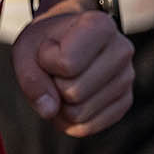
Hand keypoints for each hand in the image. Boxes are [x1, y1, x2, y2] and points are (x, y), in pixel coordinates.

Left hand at [11, 3, 133, 135]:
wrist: (65, 39)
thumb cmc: (45, 42)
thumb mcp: (26, 51)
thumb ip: (31, 78)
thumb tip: (50, 111)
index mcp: (101, 26)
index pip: (67, 64)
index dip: (47, 61)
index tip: (50, 48)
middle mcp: (122, 50)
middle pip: (74, 93)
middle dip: (54, 86)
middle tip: (56, 69)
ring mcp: (127, 77)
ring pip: (81, 114)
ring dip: (61, 105)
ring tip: (63, 82)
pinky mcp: (125, 101)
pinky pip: (89, 127)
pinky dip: (70, 120)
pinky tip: (70, 99)